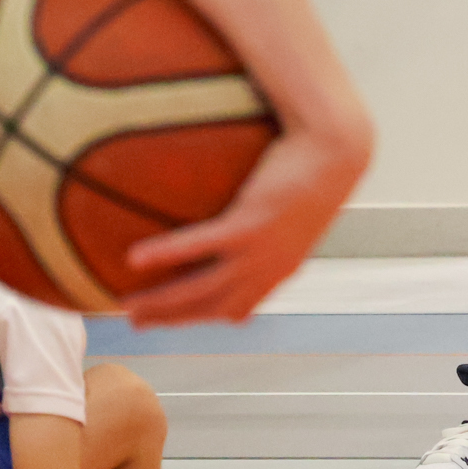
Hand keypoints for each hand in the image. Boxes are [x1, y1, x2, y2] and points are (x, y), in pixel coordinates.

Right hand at [120, 125, 367, 325]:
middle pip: (212, 308)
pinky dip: (167, 255)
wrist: (339, 147)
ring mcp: (261, 250)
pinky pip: (200, 246)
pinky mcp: (252, 224)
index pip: (237, 308)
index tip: (175, 319)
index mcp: (281, 268)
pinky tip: (135, 259)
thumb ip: (273, 223)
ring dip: (162, 302)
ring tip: (128, 304)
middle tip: (136, 321)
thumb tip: (247, 216)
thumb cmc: (318, 166)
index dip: (204, 317)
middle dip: (173, 319)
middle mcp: (270, 269)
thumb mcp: (296, 205)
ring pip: (202, 289)